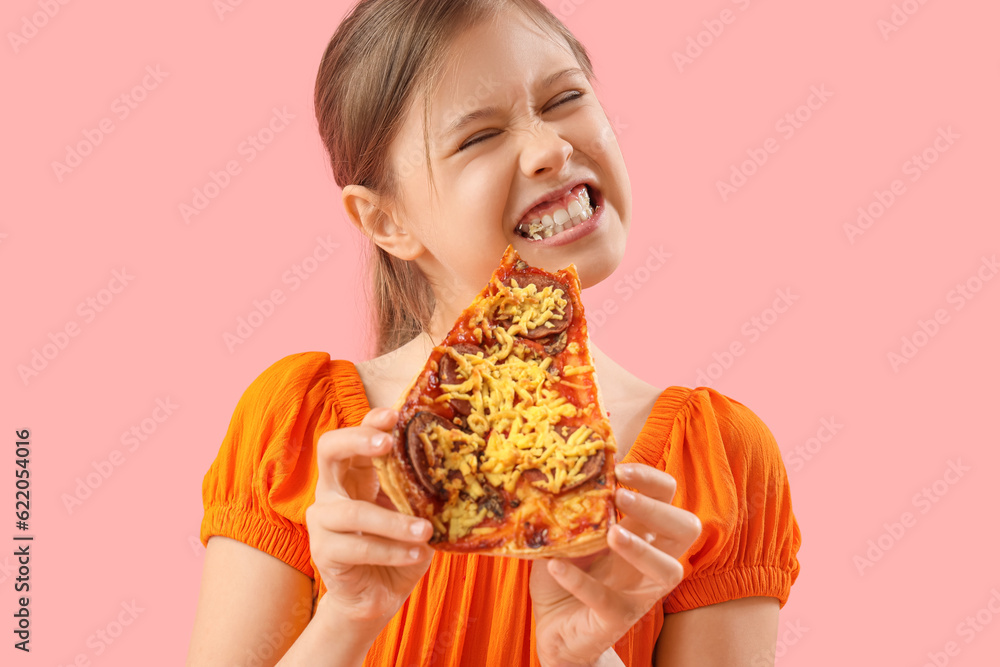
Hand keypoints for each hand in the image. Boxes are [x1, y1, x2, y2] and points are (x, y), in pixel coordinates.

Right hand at [305, 407, 433, 635]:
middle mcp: (333, 488)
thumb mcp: (415, 513)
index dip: (371, 421)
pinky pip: (357, 547)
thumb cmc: (400, 546)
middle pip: (329, 449)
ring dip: (393, 522)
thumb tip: (458, 469)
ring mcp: (322, 519)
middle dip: (357, 440)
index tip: (396, 415)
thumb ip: (422, 492)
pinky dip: (391, 551)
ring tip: (426, 530)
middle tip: (387, 444)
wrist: (378, 595)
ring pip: (352, 512)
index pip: (356, 434)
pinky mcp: (323, 551)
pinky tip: (417, 554)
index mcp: (356, 472)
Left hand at [529, 463, 701, 666]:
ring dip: (642, 548)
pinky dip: (582, 582)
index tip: (621, 468)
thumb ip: (569, 509)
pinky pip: (610, 601)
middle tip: (621, 496)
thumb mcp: (567, 535)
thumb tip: (555, 473)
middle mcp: (649, 560)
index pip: (668, 496)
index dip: (652, 479)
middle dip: (657, 508)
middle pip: (686, 528)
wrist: (553, 629)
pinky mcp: (616, 620)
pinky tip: (557, 567)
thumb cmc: (565, 574)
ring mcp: (638, 592)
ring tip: (611, 534)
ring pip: (670, 570)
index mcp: (640, 532)